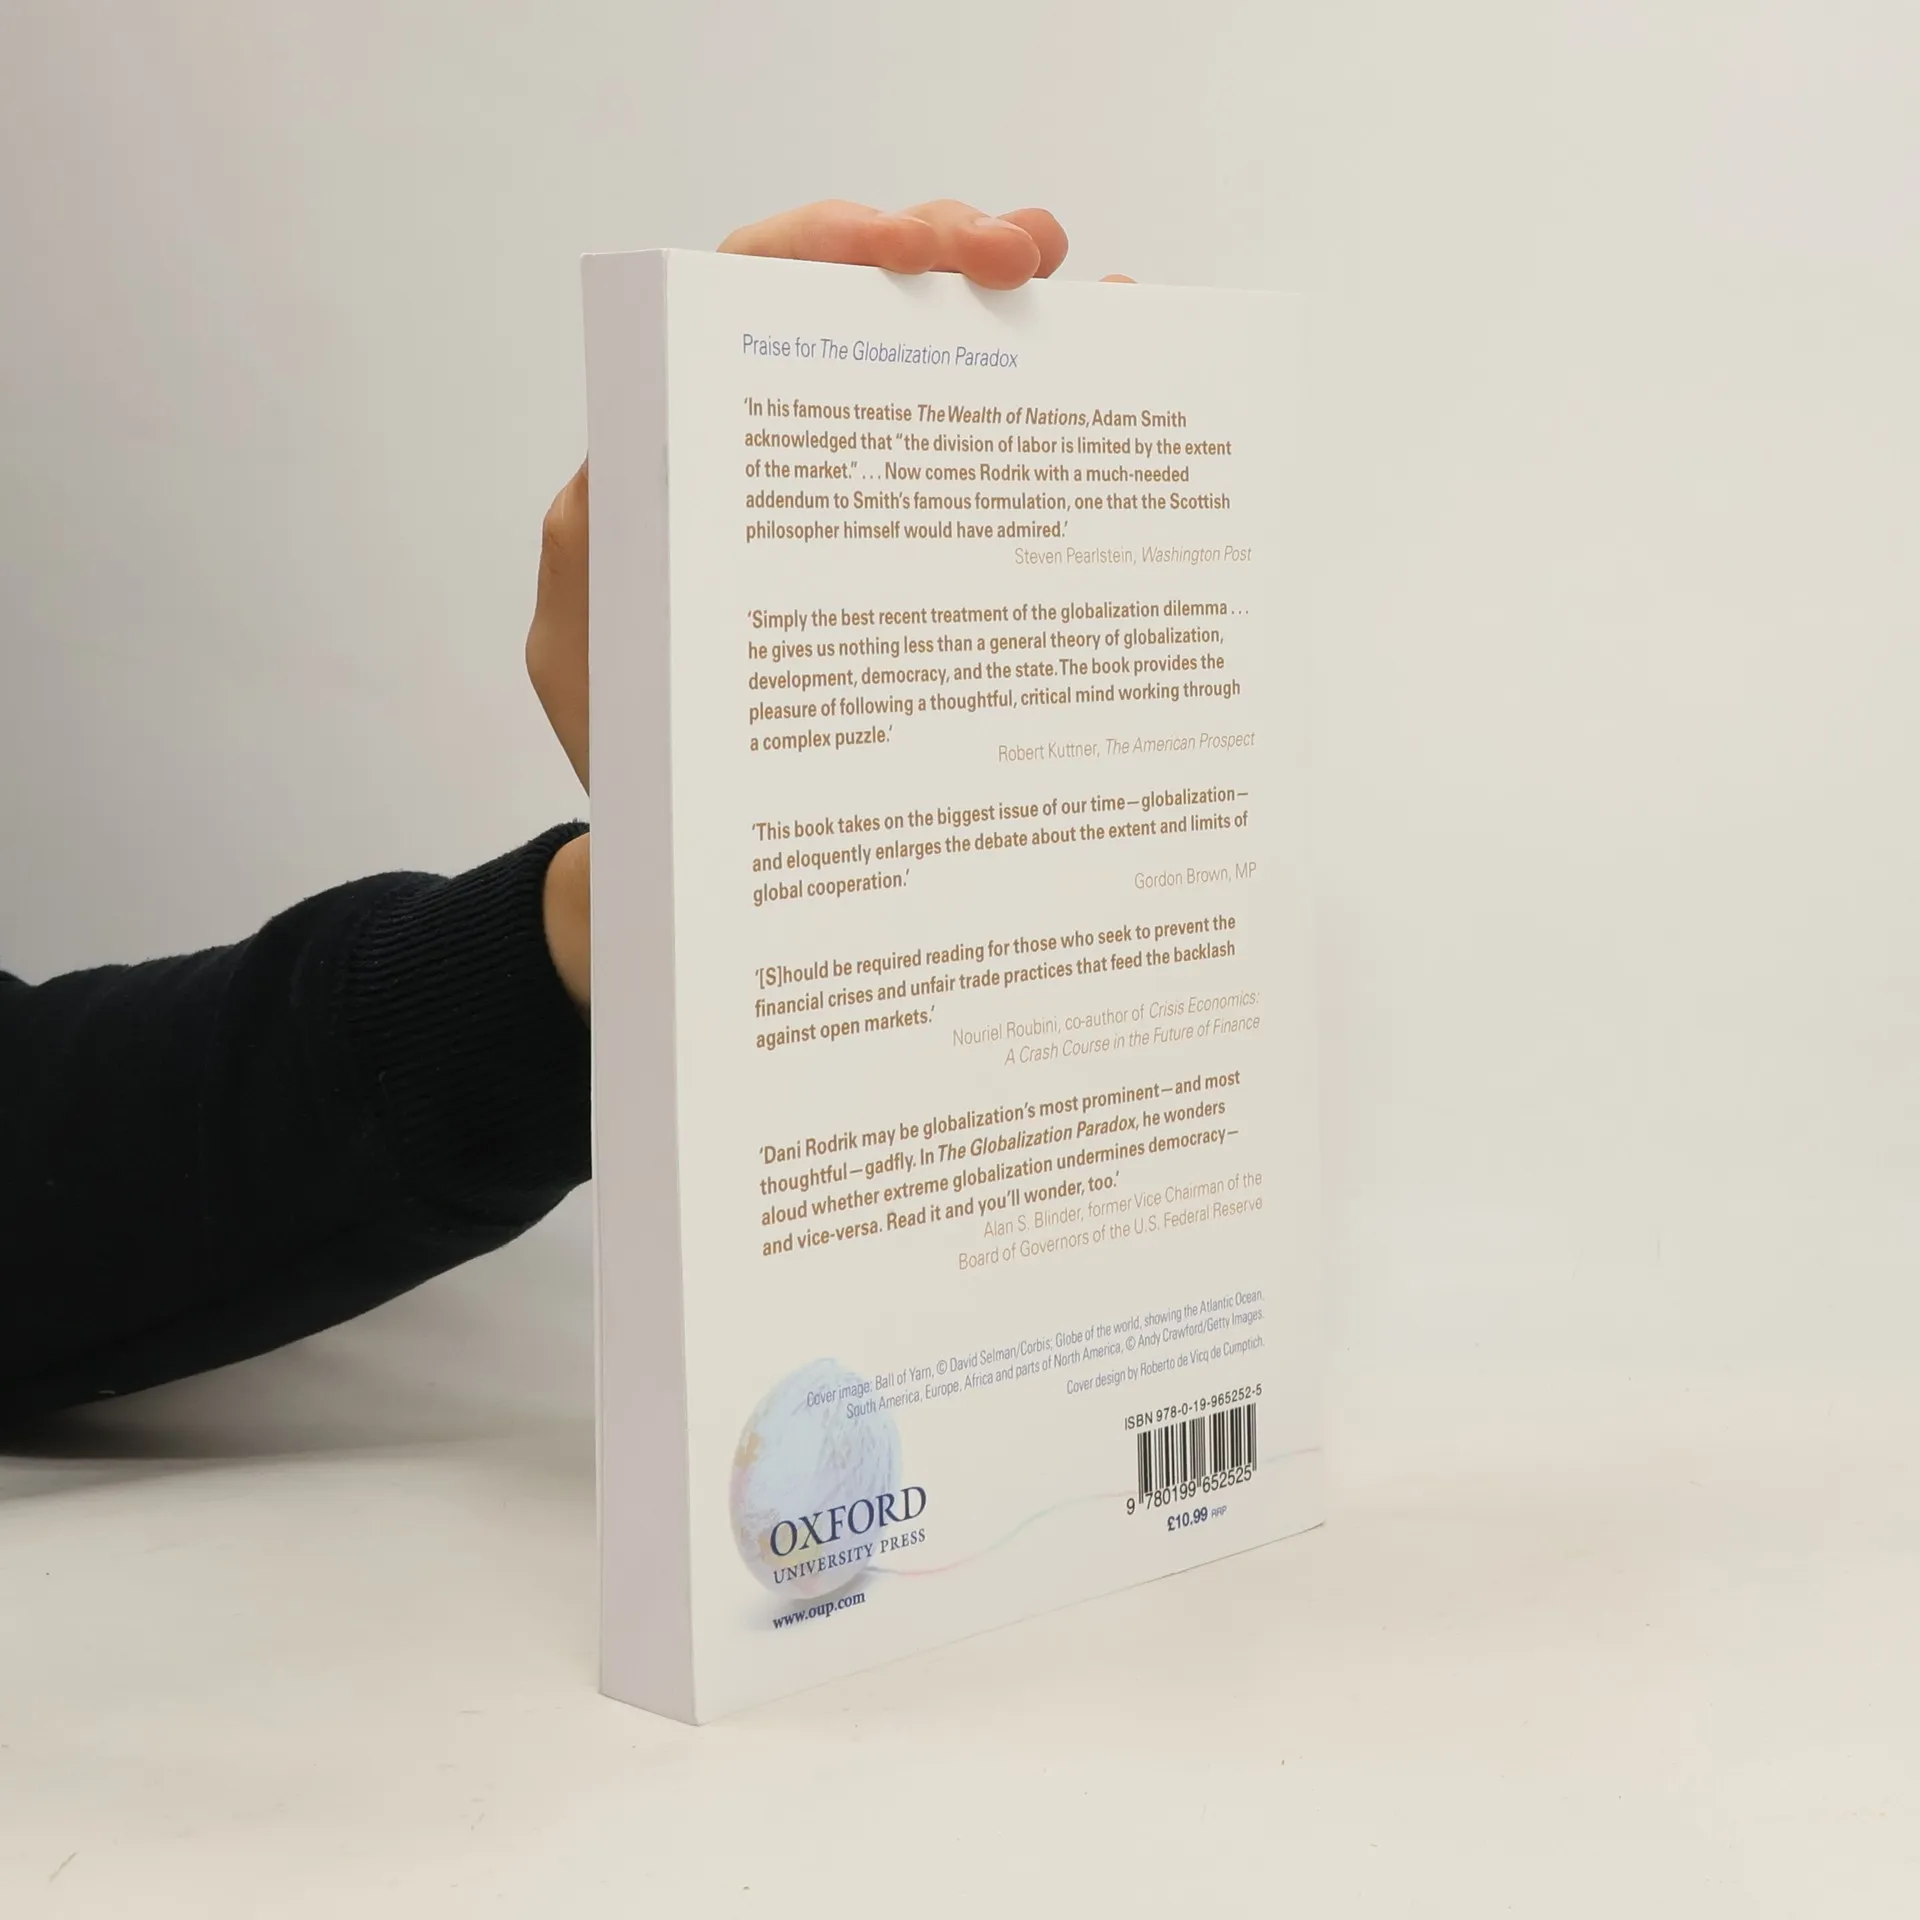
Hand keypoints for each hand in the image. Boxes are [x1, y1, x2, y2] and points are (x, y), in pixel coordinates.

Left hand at [526, 200, 1126, 1010]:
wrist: (692, 867)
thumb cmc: (637, 766)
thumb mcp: (591, 670)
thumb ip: (598, 576)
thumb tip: (613, 491)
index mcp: (680, 459)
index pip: (738, 300)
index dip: (816, 250)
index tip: (898, 243)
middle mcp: (767, 460)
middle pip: (854, 309)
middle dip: (942, 256)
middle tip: (1031, 253)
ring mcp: (850, 511)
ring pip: (930, 375)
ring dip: (1010, 324)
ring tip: (1099, 305)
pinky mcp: (909, 565)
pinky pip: (978, 476)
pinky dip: (1043, 427)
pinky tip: (1114, 396)